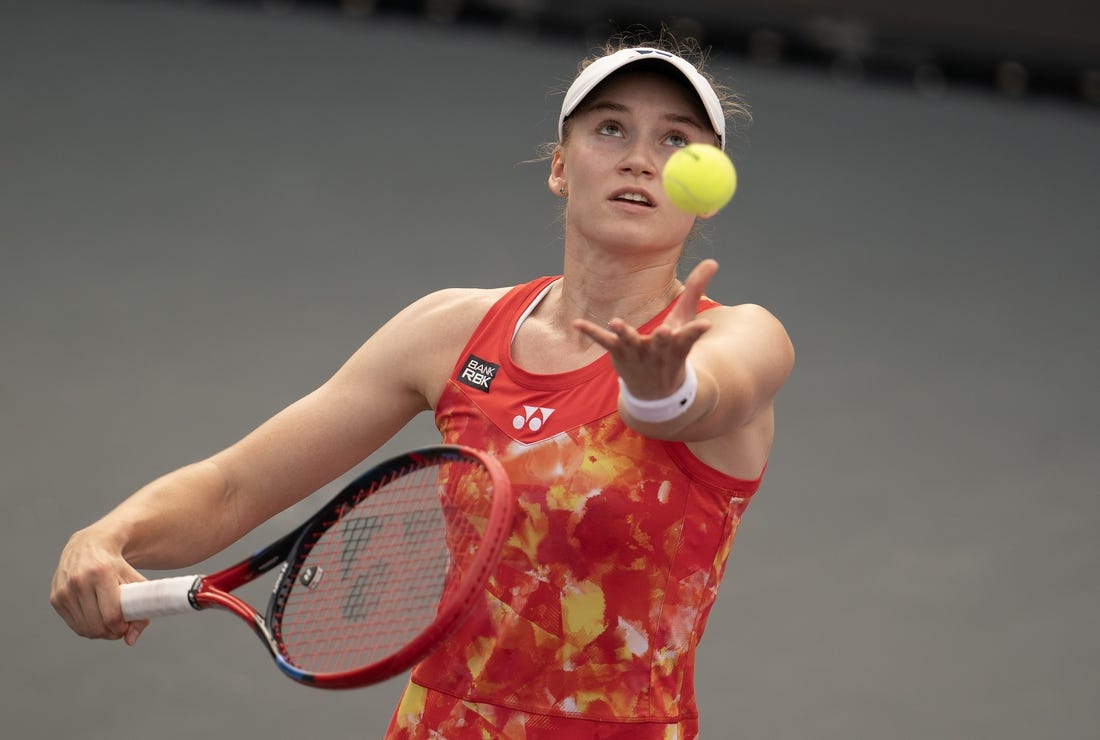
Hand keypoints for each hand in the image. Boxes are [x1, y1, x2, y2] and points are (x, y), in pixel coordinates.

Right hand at [50, 529, 149, 644]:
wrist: (90, 546)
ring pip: (84, 628)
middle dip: (111, 633)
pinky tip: (96, 619)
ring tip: (109, 624)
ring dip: (99, 632)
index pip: (111, 615)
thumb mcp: (135, 581)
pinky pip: (73, 624)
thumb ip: (141, 609)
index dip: (121, 628)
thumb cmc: (117, 566)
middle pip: (96, 625)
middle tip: (119, 628)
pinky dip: (86, 627)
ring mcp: (64, 590)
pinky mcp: (55, 598)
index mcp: (101, 573)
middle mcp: (79, 581)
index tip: (126, 626)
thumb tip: (130, 640)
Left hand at [575, 259, 717, 398]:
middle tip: (665, 331)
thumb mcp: (685, 321)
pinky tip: (577, 323)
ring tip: (616, 323)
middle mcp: (658, 353)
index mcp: (678, 346)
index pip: (689, 338)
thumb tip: (712, 261)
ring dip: (625, 334)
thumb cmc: (673, 350)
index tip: (705, 325)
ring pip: (631, 344)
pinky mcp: (619, 355)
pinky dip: (591, 332)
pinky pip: (605, 343)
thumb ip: (696, 290)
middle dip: (663, 339)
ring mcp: (637, 355)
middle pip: (661, 344)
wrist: (656, 393)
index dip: (696, 331)